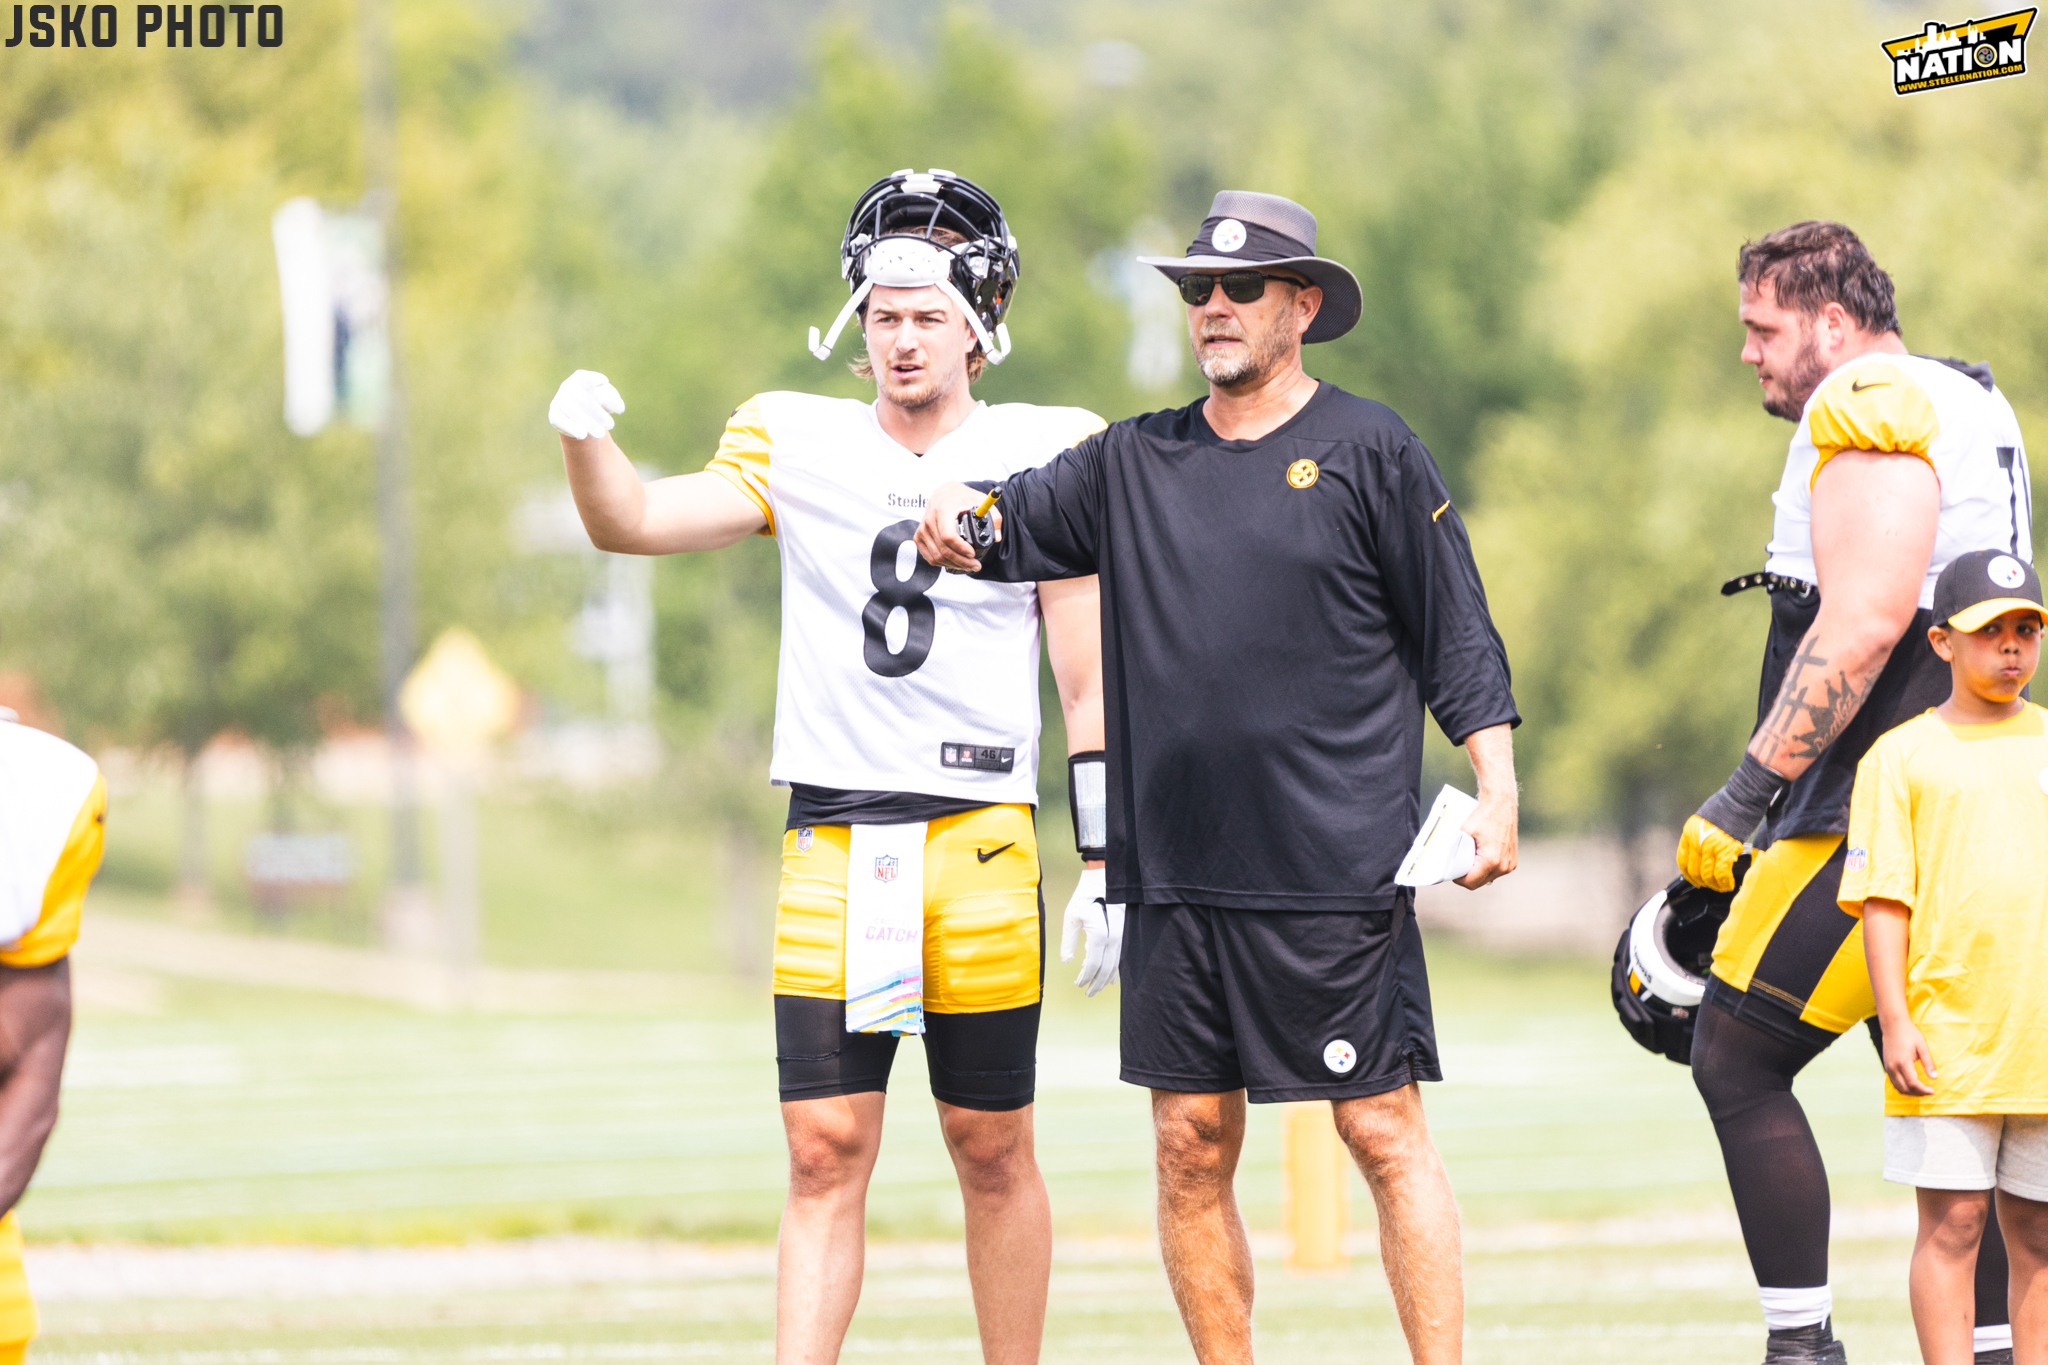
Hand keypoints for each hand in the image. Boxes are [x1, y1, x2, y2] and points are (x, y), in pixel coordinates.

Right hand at [549, 369, 624, 439]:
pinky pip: (559, 420)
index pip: (586, 377)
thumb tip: (619, 408)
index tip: (603, 381)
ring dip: (587, 422)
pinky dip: (570, 427)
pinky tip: (582, 435)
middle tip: (611, 425)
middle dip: (597, 413)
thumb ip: (615, 402)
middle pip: (581, 398)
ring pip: (571, 410)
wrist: (583, 417)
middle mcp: (567, 386)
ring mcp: (559, 400)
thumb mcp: (610, 401)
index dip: (593, 379)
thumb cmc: (599, 403)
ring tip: (601, 434)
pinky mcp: (554, 414)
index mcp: (581, 378)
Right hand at [914, 482, 999, 572]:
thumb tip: (997, 537)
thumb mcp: (980, 501)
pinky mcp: (919, 537)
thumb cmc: (962, 497)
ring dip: (954, 565)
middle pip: (943, 549)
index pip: (948, 535)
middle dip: (962, 561)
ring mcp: (923, 530)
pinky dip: (943, 563)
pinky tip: (955, 563)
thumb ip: (993, 516)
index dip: (961, 548)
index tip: (973, 553)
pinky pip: (930, 557)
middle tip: (976, 565)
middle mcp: (929, 520)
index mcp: (943, 510)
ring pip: (937, 556)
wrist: (944, 493)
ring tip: (969, 566)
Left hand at [1058, 867, 1123, 995]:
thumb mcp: (1071, 915)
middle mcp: (1115, 935)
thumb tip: (1067, 961)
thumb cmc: (1085, 894)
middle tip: (1088, 993)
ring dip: (1108, 978)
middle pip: (1108, 967)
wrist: (1105, 876)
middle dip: (1097, 982)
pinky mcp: (1128, 931)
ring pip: (1118, 962)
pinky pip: (1124, 954)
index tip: (1078, 983)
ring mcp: (1124, 933)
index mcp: (1099, 931)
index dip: (1085, 976)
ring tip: (1098, 988)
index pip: (1093, 963)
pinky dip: (1117, 967)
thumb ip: (1068, 940)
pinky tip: (1112, 976)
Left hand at [1454, 790, 1517, 888]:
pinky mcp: (1512, 860)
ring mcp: (1510, 864)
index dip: (1459, 880)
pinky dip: (1487, 869)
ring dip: (1478, 874)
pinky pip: (1497, 871)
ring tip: (1469, 862)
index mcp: (1491, 860)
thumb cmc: (1484, 815)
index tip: (1452, 873)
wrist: (1502, 803)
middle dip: (1467, 877)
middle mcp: (1503, 865)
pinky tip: (1480, 860)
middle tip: (1458, 867)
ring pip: (1488, 878)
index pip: (1471, 882)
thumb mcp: (1464, 831)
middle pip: (1480, 882)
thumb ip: (1454, 846)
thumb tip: (1441, 856)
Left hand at [1679, 755, 1788, 889]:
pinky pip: (1722, 873)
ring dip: (1715, 885)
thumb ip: (1701, 836)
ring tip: (1722, 887)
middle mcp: (1696, 840)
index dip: (1688, 874)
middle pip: (1694, 870)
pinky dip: (1725, 882)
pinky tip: (1729, 884)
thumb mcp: (1705, 820)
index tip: (1694, 880)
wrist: (1742, 797)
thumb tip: (1705, 852)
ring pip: (1708, 875)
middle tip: (1710, 886)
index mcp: (1689, 832)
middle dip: (1702, 882)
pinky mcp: (1726, 849)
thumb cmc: (1728, 806)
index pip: (1683, 860)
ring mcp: (1710, 846)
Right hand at [1880, 1015, 1936, 1095]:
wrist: (1893, 1025)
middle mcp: (1893, 1067)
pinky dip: (1903, 1087)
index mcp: (1903, 1062)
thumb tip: (1934, 1077)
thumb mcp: (1922, 1047)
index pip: (1913, 1083)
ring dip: (1910, 1092)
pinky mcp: (1886, 1066)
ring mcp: (1888, 1067)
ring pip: (1898, 1087)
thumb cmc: (1910, 1034)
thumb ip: (1928, 1063)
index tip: (1932, 1090)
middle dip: (1917, 1093)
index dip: (1923, 1090)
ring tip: (1921, 1089)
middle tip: (1928, 1091)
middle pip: (1905, 1088)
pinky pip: (1894, 1082)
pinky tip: (1911, 1084)